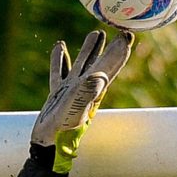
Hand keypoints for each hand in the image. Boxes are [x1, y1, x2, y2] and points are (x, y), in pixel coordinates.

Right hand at [31, 29, 135, 173]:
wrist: (48, 146)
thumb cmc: (62, 131)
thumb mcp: (74, 112)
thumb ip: (86, 94)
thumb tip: (99, 78)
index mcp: (93, 89)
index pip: (110, 65)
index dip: (120, 50)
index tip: (128, 34)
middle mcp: (86, 88)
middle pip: (101, 62)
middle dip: (111, 47)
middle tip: (121, 30)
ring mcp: (72, 90)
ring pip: (83, 64)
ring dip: (90, 50)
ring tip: (96, 33)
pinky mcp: (58, 94)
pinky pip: (60, 72)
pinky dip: (59, 59)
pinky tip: (58, 47)